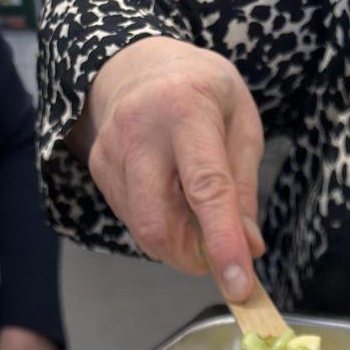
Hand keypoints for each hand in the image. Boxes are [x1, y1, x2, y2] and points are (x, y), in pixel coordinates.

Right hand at [75, 37, 264, 299]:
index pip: (207, 188)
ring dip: (178, 243)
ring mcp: (112, 151)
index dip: (223, 242)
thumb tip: (250, 247)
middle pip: (160, 223)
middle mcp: (141, 130)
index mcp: (187, 109)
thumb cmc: (201, 92)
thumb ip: (245, 187)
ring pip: (145, 230)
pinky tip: (169, 199)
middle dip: (193, 256)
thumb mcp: (241, 123)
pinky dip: (159, 228)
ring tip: (194, 213)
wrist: (137, 64)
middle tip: (215, 252)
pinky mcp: (98, 169)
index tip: (238, 285)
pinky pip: (133, 221)